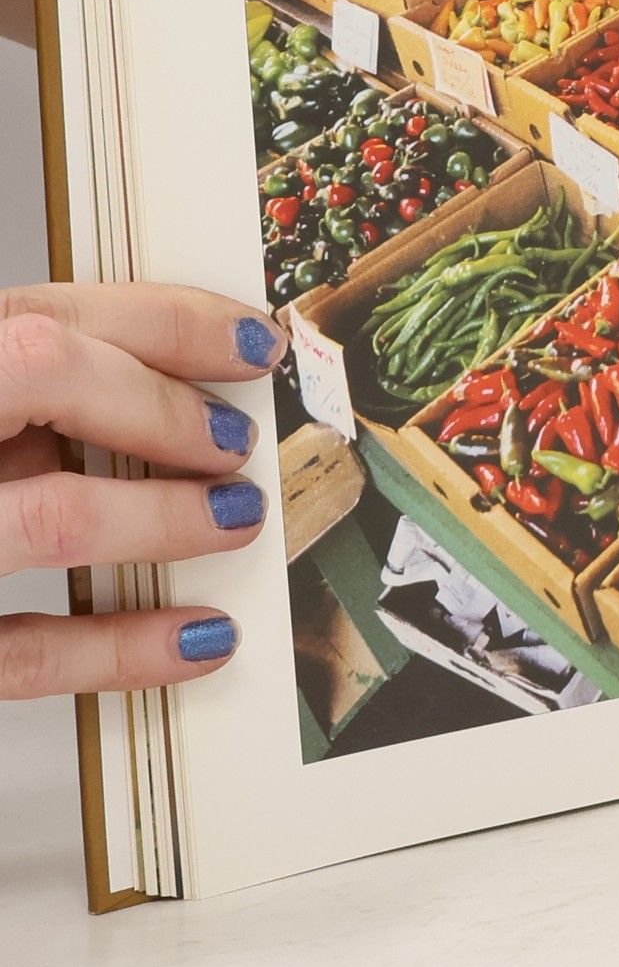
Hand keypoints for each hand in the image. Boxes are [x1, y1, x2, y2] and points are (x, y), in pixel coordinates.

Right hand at [0, 283, 282, 698]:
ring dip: (161, 517)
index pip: (39, 314)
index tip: (247, 340)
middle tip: (231, 441)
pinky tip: (195, 635)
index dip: (164, 321)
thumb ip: (15, 396)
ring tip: (229, 519)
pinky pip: (17, 652)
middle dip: (161, 406)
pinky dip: (120, 647)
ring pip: (46, 514)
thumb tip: (169, 384)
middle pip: (38, 373)